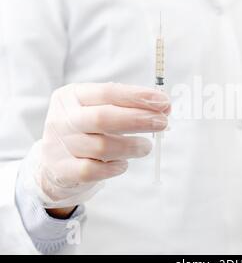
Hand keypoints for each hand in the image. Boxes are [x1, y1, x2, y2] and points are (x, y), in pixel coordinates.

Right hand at [33, 82, 169, 210]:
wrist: (55, 162)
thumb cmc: (87, 130)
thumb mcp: (101, 110)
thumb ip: (129, 107)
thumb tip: (164, 107)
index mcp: (72, 96)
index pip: (108, 92)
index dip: (138, 96)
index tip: (163, 102)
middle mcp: (62, 118)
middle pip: (103, 118)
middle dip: (138, 120)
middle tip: (162, 123)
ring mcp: (59, 145)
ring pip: (101, 147)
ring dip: (131, 146)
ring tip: (146, 147)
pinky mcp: (62, 170)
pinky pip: (92, 170)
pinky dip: (114, 168)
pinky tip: (124, 164)